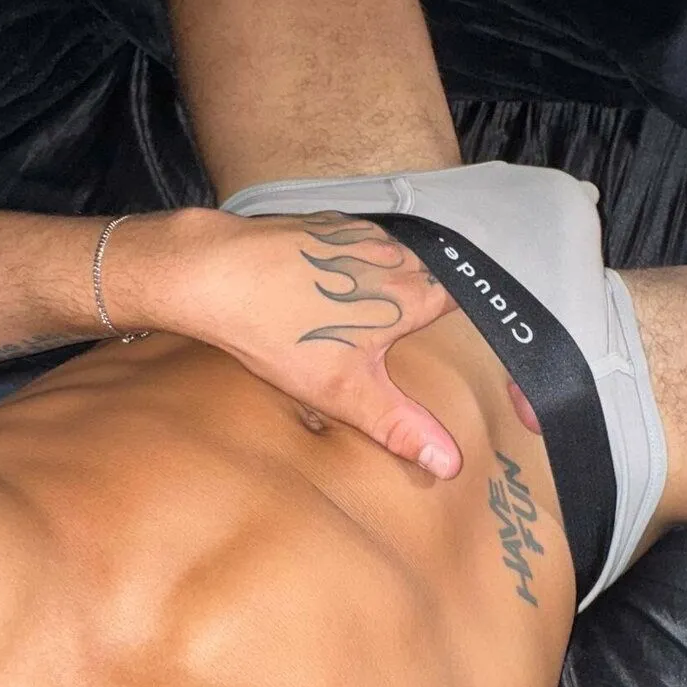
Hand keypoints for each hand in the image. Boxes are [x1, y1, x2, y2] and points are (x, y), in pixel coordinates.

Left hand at [160, 208, 461, 478]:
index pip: (466, 300)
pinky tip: (329, 293)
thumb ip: (401, 425)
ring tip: (374, 316)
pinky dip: (352, 268)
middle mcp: (394, 253)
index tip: (461, 342)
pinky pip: (355, 247)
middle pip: (430, 278)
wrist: (216, 273)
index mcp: (412, 291)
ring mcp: (357, 233)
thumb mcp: (346, 392)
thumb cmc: (283, 332)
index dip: (470, 321)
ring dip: (390, 285)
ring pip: (393, 260)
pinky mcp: (323, 224)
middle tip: (415, 337)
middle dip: (427, 306)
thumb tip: (450, 462)